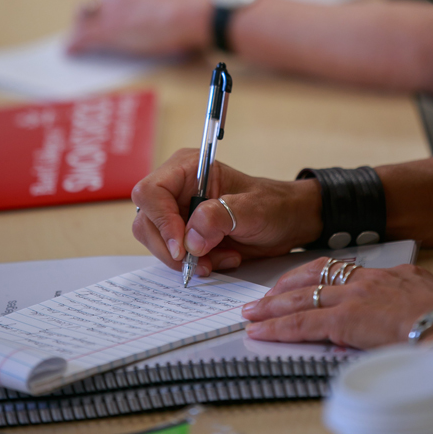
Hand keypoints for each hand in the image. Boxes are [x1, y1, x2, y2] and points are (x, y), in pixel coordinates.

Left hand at [67, 0, 210, 56]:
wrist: (200, 12)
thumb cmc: (206, 9)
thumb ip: (181, 4)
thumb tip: (194, 13)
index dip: (116, 6)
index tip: (119, 14)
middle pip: (99, 1)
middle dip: (95, 14)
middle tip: (93, 25)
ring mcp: (115, 8)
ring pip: (86, 17)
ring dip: (83, 27)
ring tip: (78, 39)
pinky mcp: (109, 30)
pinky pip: (83, 36)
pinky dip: (76, 44)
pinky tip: (71, 51)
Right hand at [131, 149, 321, 276]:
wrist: (286, 222)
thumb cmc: (273, 206)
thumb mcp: (254, 209)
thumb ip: (222, 216)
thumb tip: (190, 238)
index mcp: (187, 168)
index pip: (151, 192)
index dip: (161, 221)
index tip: (182, 247)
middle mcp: (175, 188)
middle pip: (147, 222)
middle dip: (172, 248)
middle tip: (203, 262)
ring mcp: (176, 212)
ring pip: (155, 242)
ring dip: (185, 260)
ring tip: (220, 259)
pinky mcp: (181, 233)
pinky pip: (171, 254)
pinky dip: (192, 264)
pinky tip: (219, 260)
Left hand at [243, 256, 432, 346]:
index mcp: (393, 276)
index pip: (346, 272)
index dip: (321, 277)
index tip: (306, 283)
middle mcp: (368, 280)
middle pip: (315, 277)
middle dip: (286, 287)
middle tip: (264, 295)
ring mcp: (353, 297)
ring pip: (301, 298)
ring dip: (273, 307)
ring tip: (252, 313)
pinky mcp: (344, 319)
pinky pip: (302, 323)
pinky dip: (278, 327)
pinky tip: (260, 331)